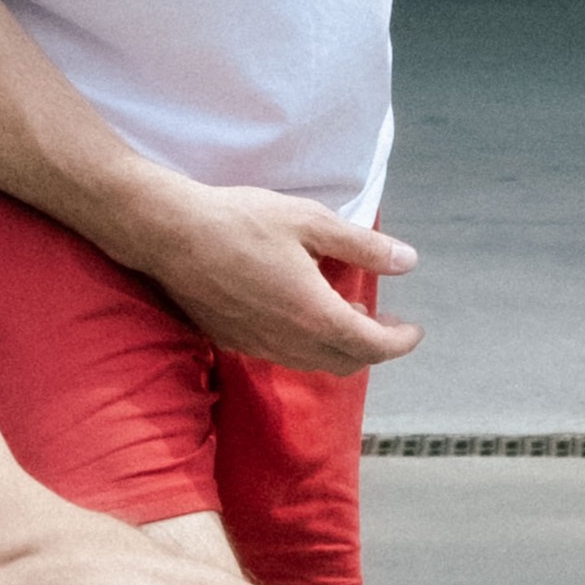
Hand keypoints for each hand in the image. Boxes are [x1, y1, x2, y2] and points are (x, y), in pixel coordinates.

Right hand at [127, 180, 424, 376]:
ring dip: (339, 346)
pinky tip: (301, 312)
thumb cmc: (242, 222)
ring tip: (346, 313)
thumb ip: (363, 246)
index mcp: (315, 315)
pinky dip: (307, 343)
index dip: (400, 341)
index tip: (413, 330)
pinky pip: (283, 355)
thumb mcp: (311, 222)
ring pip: (314, 362)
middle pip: (346, 362)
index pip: (373, 345)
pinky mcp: (232, 341)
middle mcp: (289, 342)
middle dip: (373, 347)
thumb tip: (407, 262)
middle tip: (385, 323)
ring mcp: (258, 346)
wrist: (170, 235)